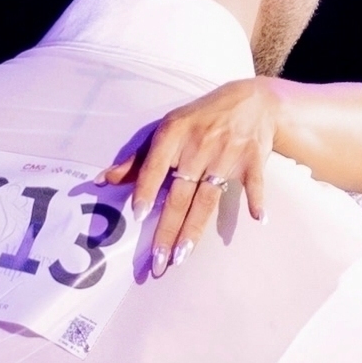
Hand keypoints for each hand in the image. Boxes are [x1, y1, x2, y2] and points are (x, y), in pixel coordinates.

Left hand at [106, 80, 284, 274]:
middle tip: (157, 261)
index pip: (155, 166)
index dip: (146, 190)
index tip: (138, 215)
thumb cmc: (201, 119)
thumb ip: (138, 159)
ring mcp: (226, 154)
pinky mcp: (253, 160)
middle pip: (180, 195)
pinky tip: (258, 219)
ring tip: (181, 256)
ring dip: (194, 229)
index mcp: (173, 134)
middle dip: (167, 230)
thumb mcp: (168, 129)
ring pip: (207, 199)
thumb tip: (103, 180)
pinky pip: (253, 183)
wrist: (251, 101)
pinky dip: (256, 199)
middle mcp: (198, 146)